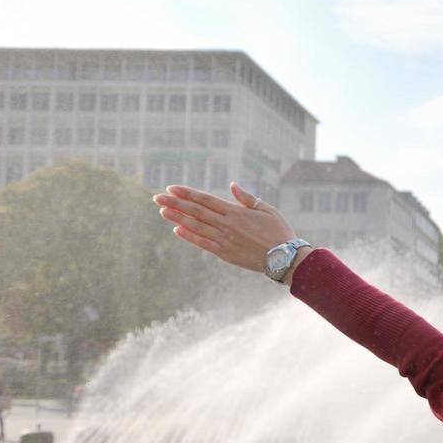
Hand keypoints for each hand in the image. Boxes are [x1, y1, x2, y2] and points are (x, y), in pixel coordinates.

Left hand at [153, 183, 302, 274]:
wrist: (285, 258)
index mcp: (237, 212)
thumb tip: (232, 185)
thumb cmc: (279, 232)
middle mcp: (227, 224)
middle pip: (196, 211)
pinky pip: (203, 243)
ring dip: (178, 218)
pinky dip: (190, 236)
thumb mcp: (267, 210)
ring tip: (162, 211)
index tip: (172, 188)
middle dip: (175, 203)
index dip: (188, 193)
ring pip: (196, 226)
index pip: (206, 200)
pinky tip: (177, 230)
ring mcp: (225, 240)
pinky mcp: (225, 253)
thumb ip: (247, 198)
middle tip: (157, 197)